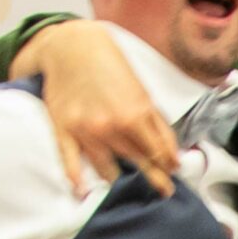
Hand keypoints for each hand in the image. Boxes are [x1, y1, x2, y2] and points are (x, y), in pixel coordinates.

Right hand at [15, 21, 177, 196]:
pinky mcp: (63, 131)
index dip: (168, 166)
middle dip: (153, 178)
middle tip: (164, 191)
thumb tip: (173, 155)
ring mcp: (86, 132)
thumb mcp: (142, 92)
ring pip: (107, 169)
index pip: (158, 154)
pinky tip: (83, 192)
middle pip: (137, 164)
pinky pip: (70, 161)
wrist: (71, 47)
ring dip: (119, 181)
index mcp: (135, 116)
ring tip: (127, 190)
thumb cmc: (111, 67)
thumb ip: (158, 124)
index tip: (173, 174)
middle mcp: (112, 128)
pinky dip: (76, 178)